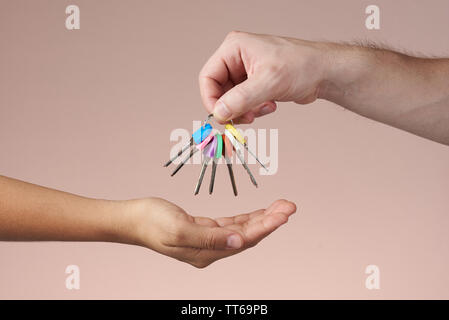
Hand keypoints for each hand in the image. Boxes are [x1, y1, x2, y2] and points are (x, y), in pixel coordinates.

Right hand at [124, 197, 295, 267]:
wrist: (132, 219)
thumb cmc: (151, 222)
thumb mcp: (179, 229)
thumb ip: (210, 237)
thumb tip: (240, 240)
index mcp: (206, 252)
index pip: (244, 240)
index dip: (265, 227)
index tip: (284, 214)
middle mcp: (211, 250)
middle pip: (248, 235)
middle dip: (270, 220)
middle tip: (290, 206)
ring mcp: (208, 241)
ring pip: (242, 229)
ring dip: (262, 218)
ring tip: (282, 206)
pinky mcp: (205, 230)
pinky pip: (232, 224)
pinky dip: (247, 217)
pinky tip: (260, 211)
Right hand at [199, 31, 330, 122]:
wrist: (324, 73)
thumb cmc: (302, 66)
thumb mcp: (268, 83)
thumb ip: (240, 99)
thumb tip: (219, 113)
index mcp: (234, 48)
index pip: (208, 77)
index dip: (211, 99)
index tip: (221, 116)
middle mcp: (237, 58)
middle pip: (218, 90)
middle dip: (232, 107)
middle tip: (246, 118)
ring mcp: (245, 71)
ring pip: (231, 100)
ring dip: (245, 110)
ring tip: (263, 109)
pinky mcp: (255, 83)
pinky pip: (243, 103)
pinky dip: (253, 109)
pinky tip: (270, 105)